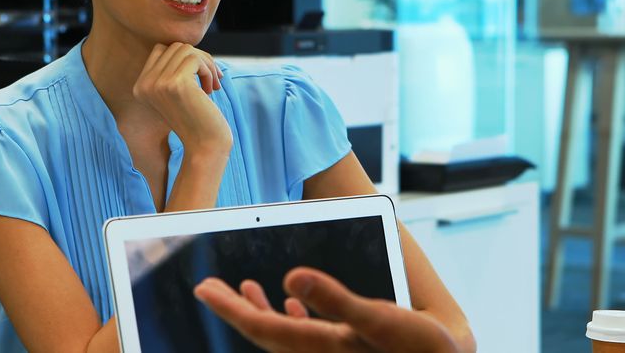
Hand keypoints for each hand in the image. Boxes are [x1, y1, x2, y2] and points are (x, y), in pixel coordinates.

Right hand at [132, 42, 231, 154]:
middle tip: (212, 79)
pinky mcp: (175, 83)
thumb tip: (186, 46)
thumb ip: (173, 70)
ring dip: (206, 64)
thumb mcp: (178, 93)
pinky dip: (208, 70)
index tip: (200, 74)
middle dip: (199, 59)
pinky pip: (195, 58)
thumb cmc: (196, 120)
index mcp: (140, 87)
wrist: (204, 146)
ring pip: (186, 50)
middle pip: (175, 47)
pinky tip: (211, 89)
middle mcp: (144, 84)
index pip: (160, 50)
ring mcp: (157, 83)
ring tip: (212, 84)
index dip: (184, 57)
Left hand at [194, 267, 459, 352]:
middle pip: (265, 333)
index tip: (203, 289)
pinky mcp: (347, 348)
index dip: (231, 308)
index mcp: (323, 346)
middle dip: (237, 308)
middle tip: (208, 288)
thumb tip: (291, 278)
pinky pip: (307, 335)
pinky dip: (294, 318)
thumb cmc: (421, 348)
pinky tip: (292, 305)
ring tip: (244, 289)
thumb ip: (336, 299)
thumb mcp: (383, 320)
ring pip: (284, 334)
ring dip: (262, 311)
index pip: (263, 328)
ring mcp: (332, 352)